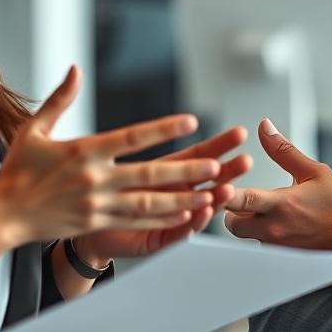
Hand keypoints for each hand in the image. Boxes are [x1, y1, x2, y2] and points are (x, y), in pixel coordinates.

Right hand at [0, 66, 221, 247]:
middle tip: (215, 163)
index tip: (190, 121)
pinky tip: (185, 215)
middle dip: (184, 169)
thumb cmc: (18, 170)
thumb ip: (60, 99)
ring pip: (148, 203)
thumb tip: (75, 69)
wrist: (2, 215)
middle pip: (148, 174)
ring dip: (182, 198)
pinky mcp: (96, 223)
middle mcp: (94, 179)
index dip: (163, 129)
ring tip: (210, 193)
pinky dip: (163, 219)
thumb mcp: (35, 129)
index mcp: (83, 151)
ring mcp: (97, 205)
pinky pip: (136, 222)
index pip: (131, 137)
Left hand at [76, 126, 254, 262]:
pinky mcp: (157, 239)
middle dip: (227, 171)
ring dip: (215, 198)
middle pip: (204, 180)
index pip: (197, 155)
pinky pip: (177, 232)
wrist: (85, 231)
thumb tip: (96, 92)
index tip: (239, 133)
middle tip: (246, 161)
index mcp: (163, 172)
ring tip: (228, 189)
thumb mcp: (104, 158)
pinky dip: (191, 224)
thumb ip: (118, 132)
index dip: (218, 145)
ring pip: (197, 206)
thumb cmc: (95, 192)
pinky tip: (203, 214)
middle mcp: (170, 193)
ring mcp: (168, 217)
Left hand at [224, 119, 331, 249]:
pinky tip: (281, 224)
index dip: (223, 193)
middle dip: (232, 210)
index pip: (242, 199)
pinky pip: (262, 245)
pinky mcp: (283, 259)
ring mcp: (278, 247)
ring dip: (249, 222)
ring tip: (268, 210)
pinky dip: (264, 234)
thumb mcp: (315, 171)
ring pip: (247, 235)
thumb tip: (263, 126)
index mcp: (281, 205)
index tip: (216, 185)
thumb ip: (284, 151)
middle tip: (245, 198)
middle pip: (232, 224)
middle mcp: (274, 230)